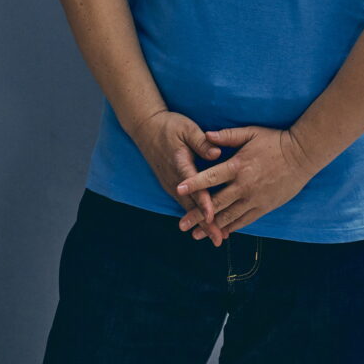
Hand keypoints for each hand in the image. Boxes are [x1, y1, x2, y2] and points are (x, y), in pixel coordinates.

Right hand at [131, 109, 226, 246]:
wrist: (146, 128)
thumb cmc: (169, 126)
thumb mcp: (187, 128)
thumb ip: (201, 142)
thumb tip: (217, 153)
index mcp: (180, 164)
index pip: (194, 186)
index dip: (203, 202)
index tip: (212, 215)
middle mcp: (175, 179)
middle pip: (192, 204)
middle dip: (205, 222)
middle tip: (218, 238)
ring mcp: (171, 184)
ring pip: (188, 207)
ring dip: (201, 223)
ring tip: (216, 236)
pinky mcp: (171, 185)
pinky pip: (184, 203)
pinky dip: (195, 215)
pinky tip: (205, 224)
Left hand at [175, 125, 313, 237]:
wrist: (302, 155)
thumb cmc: (275, 141)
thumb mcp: (251, 133)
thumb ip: (227, 136)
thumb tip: (206, 135)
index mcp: (238, 166)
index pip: (211, 178)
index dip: (194, 184)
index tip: (178, 190)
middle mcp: (244, 186)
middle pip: (216, 204)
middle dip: (197, 215)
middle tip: (181, 225)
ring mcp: (255, 199)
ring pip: (229, 217)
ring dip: (211, 226)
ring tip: (196, 235)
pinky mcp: (264, 207)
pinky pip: (245, 221)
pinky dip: (231, 228)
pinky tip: (221, 233)